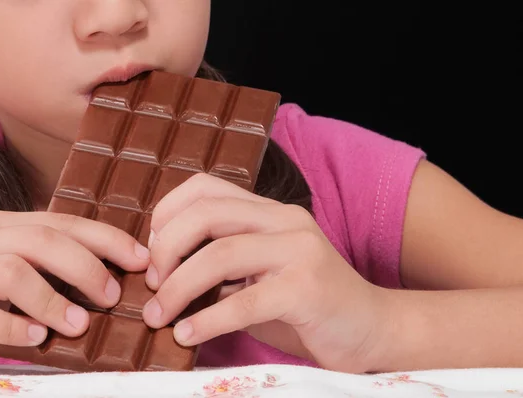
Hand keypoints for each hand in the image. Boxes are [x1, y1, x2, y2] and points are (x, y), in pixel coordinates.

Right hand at [0, 209, 150, 354]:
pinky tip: (36, 339)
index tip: (140, 259)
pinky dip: (13, 327)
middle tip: (112, 295)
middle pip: (41, 239)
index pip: (60, 221)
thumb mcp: (9, 270)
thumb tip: (109, 274)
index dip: (106, 238)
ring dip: (53, 300)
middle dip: (86, 265)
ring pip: (12, 270)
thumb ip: (46, 263)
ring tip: (79, 324)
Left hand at [142, 174, 388, 372]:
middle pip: (207, 214)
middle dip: (165, 249)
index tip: (151, 253)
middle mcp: (285, 221)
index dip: (167, 214)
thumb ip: (223, 266)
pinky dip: (207, 320)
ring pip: (221, 255)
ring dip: (178, 288)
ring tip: (159, 316)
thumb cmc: (307, 305)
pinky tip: (187, 335)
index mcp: (270, 212)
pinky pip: (245, 301)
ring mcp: (300, 250)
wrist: (371, 328)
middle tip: (151, 285)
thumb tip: (163, 275)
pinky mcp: (308, 288)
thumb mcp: (260, 275)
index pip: (206, 188)